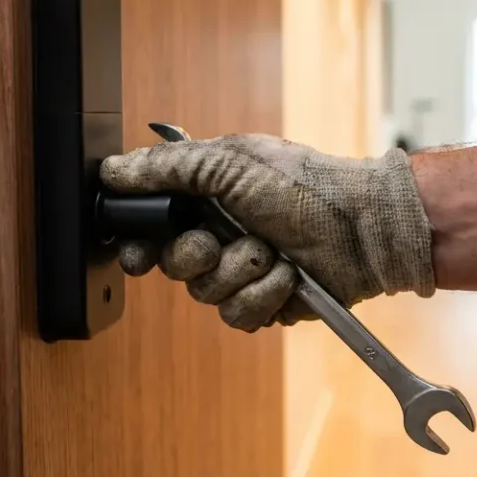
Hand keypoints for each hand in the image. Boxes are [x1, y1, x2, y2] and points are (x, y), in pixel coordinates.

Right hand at [100, 134, 434, 329]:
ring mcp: (240, 271)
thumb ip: (167, 166)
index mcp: (204, 198)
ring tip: (270, 250)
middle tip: (216, 241)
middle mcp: (218, 235)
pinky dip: (263, 294)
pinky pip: (238, 315)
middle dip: (194, 255)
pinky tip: (285, 274)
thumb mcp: (230, 161)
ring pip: (204, 294)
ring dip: (240, 270)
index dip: (138, 241)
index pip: (150, 225)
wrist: (363, 226)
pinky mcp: (263, 303)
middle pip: (170, 265)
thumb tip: (114, 171)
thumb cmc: (305, 184)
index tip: (137, 249)